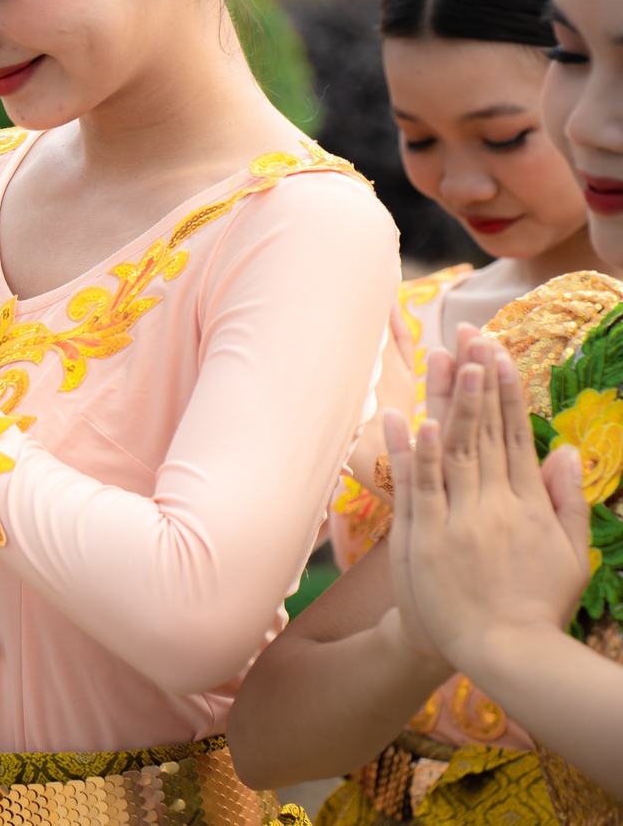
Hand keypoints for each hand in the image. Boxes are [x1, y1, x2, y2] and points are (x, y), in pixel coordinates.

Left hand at [390, 337, 591, 676]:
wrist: (506, 652)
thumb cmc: (536, 604)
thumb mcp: (573, 553)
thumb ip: (568, 499)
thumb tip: (568, 450)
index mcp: (528, 504)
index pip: (514, 434)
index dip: (506, 392)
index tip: (498, 353)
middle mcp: (495, 504)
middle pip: (484, 431)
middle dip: (478, 381)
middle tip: (471, 335)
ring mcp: (459, 519)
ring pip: (453, 450)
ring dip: (449, 402)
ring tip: (447, 358)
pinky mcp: (427, 537)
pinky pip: (421, 487)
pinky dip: (416, 454)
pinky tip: (415, 421)